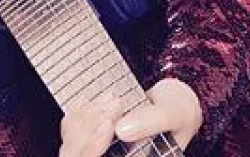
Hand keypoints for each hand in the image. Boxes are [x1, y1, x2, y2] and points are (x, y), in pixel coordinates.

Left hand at [59, 77, 202, 155]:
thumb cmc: (178, 111)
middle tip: (116, 102)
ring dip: (86, 120)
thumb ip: (152, 121)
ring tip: (113, 98)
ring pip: (72, 149)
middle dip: (91, 131)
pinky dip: (78, 116)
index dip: (92, 151)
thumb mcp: (173, 114)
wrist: (171, 102)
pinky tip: (90, 101)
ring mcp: (100, 155)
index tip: (109, 125)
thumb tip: (121, 129)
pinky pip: (71, 134)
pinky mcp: (89, 142)